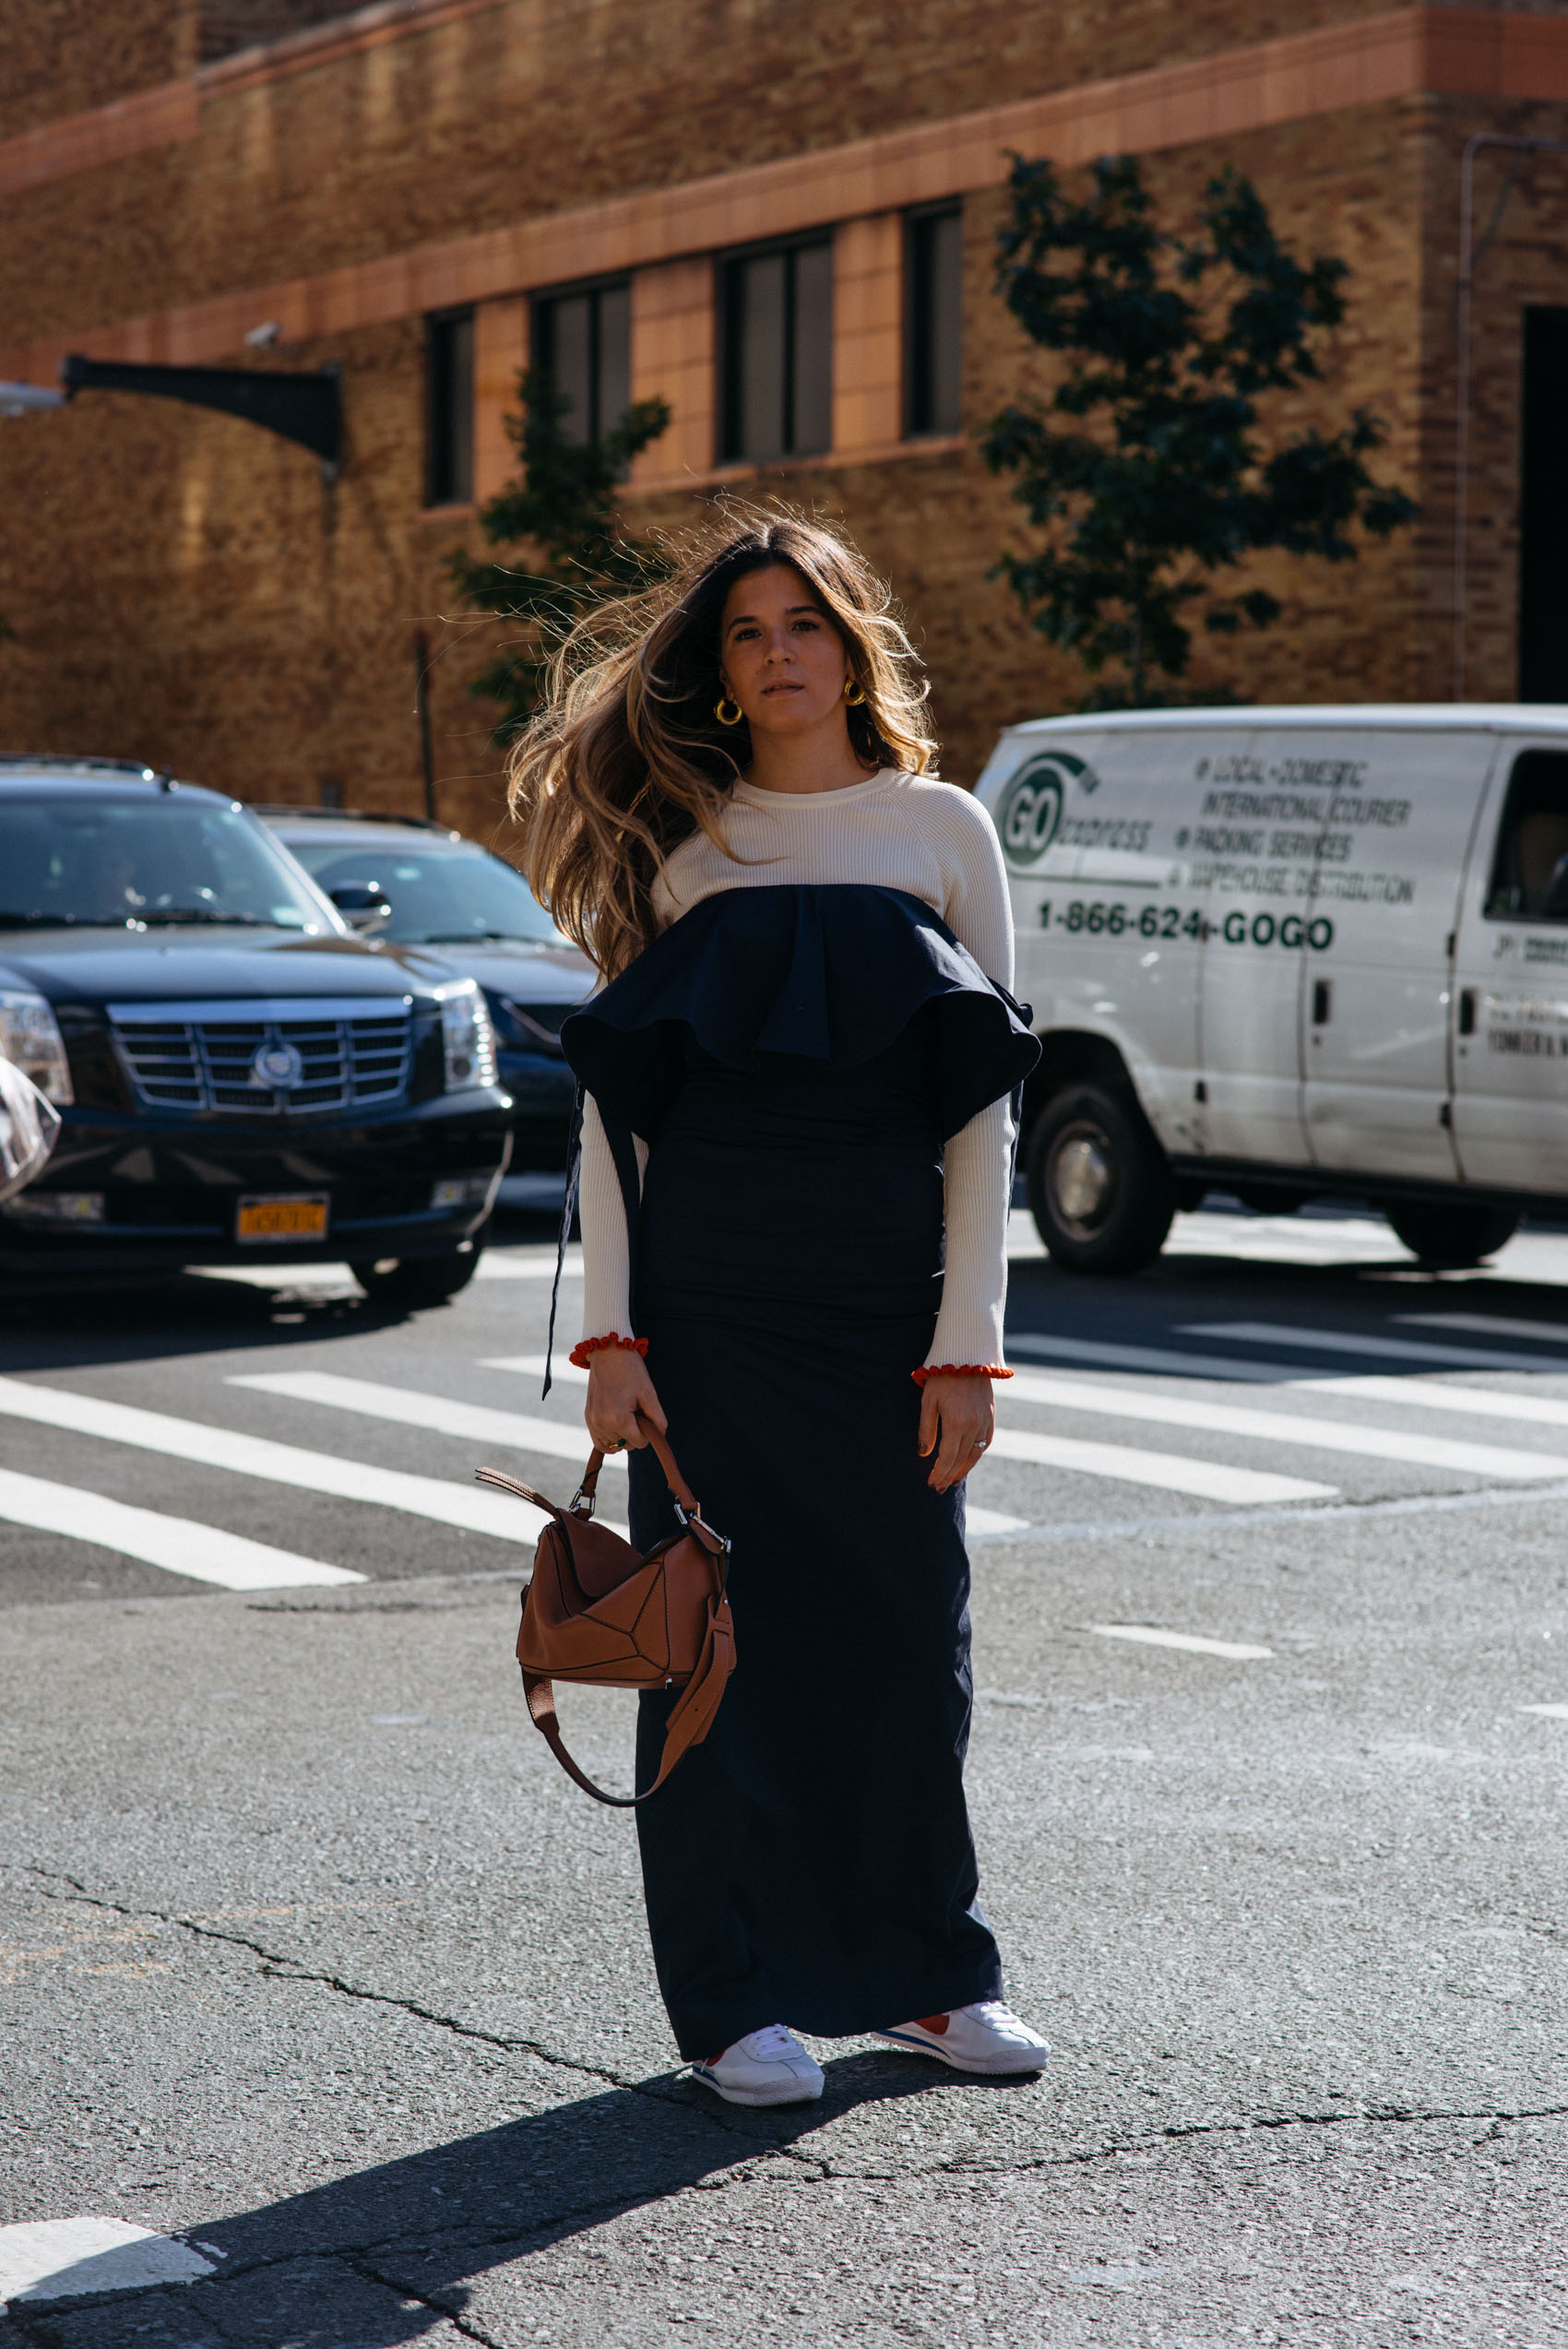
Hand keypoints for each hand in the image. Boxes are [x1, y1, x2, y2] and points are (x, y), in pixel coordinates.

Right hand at [585, 1347, 666, 1453]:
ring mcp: (593, 1421)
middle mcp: (602, 1423)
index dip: (647, 1432)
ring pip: (614, 1445)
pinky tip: (617, 1430)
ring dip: (623, 1436)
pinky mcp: (588, 1417)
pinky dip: (609, 1440)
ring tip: (626, 1414)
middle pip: (627, 1445)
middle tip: (636, 1411)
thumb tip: (660, 1437)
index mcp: (619, 1419)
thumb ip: (658, 1420)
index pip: (639, 1443)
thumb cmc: (632, 1371)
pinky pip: (598, 1442)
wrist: (609, 1353)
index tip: (646, 1415)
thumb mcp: (650, 1394)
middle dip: (635, 1432)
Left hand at [917, 1374, 995, 1492]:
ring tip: (954, 1479)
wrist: (967, 1355)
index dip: (939, 1473)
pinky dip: (977, 1453)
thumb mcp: (928, 1402)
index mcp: (956, 1423)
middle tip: (940, 1488)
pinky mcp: (991, 1415)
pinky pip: (986, 1441)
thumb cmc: (942, 1377)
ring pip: (976, 1453)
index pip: (947, 1458)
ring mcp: (985, 1421)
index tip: (931, 1483)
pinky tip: (970, 1459)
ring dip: (965, 1469)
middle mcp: (974, 1426)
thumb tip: (924, 1453)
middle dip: (950, 1475)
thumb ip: (926, 1429)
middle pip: (961, 1459)